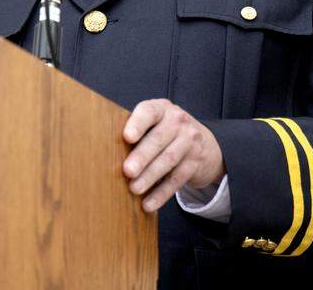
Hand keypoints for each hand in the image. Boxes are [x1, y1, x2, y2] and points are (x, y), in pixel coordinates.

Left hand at [122, 98, 224, 212]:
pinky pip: (177, 179)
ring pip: (168, 160)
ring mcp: (190, 142)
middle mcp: (178, 121)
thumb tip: (107, 152)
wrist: (205, 144)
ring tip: (134, 189)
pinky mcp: (196, 163)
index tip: (127, 137)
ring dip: (150, 176)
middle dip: (142, 156)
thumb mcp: (156, 123)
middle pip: (158, 139)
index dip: (138, 124)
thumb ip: (137, 131)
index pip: (149, 112)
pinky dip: (161, 193)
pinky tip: (148, 203)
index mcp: (162, 109)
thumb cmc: (167, 133)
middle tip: (127, 171)